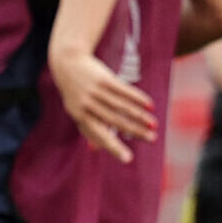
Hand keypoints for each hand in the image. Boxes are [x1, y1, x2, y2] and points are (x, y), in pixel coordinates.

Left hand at [48, 46, 154, 163]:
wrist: (67, 63)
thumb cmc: (75, 92)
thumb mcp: (76, 110)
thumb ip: (86, 128)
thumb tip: (96, 150)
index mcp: (80, 116)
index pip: (99, 135)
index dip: (114, 148)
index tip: (128, 159)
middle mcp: (87, 105)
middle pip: (115, 121)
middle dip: (135, 131)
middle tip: (152, 139)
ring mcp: (95, 91)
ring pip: (122, 107)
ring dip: (140, 116)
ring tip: (153, 124)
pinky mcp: (104, 79)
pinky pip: (124, 90)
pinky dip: (138, 98)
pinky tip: (149, 105)